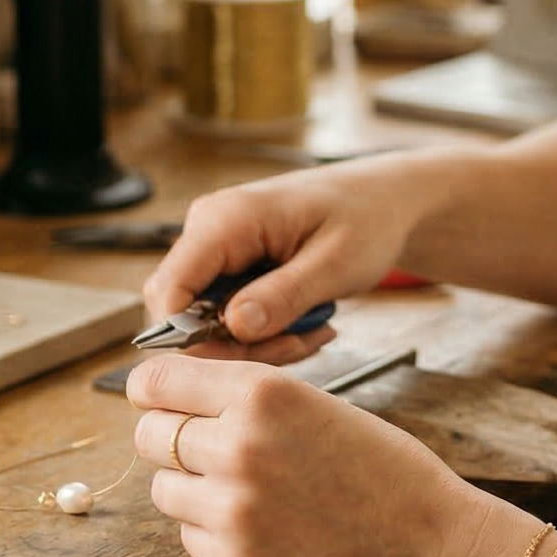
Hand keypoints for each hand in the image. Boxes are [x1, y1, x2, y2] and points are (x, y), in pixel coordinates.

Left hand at [127, 351, 505, 556]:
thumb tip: (171, 393)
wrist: (428, 545)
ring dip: (191, 485)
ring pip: (162, 487)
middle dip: (170, 436)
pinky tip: (263, 524)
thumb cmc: (381, 466)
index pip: (155, 380)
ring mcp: (231, 510)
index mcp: (262, 393)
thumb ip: (245, 396)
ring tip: (246, 488)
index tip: (161, 398)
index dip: (155, 389)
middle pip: (148, 434)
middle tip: (207, 446)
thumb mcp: (315, 403)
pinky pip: (189, 535)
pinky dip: (212, 530)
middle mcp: (237, 447)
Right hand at [144, 157, 436, 360]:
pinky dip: (263, 330)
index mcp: (226, 218)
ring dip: (256, 341)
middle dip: (234, 345)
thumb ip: (284, 295)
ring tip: (310, 332)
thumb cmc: (369, 217)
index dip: (193, 339)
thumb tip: (234, 326)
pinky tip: (303, 324)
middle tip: (296, 345)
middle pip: (183, 312)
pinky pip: (227, 311)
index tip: (248, 356)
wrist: (386, 200)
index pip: (170, 291)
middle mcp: (210, 228)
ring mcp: (218, 246)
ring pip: (206, 318)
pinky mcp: (232, 263)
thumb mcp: (336, 262)